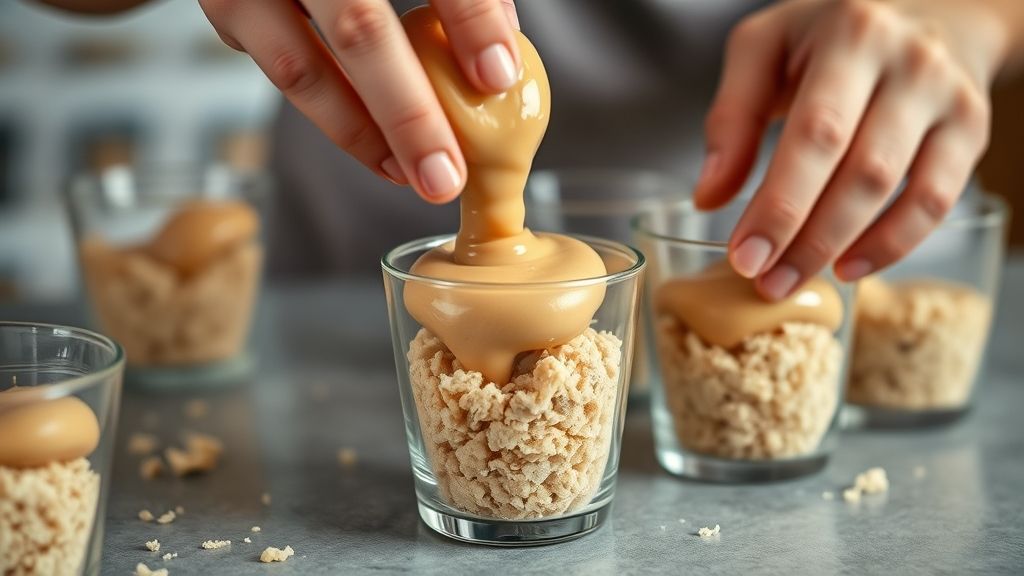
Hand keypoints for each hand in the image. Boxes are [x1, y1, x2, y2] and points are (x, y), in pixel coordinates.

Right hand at [199, 0, 519, 202]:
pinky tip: (375, 146)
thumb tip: (501, 45)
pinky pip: (283, 71)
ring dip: (361, 135)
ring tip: (408, 175)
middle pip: (360, 29)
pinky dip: (334, 115)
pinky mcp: (228, 5)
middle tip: (445, 173)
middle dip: (408, 113)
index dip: (470, 19)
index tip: (499, 76)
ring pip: (303, 68)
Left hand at [696, 0, 1011, 299]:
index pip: (815, 134)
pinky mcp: (971, 129)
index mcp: (852, 35)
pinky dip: (893, 245)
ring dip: (842, 247)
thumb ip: (732, 116)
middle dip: (807, 237)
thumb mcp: (765, 48)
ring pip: (902, 190)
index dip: (780, 204)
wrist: (927, 8)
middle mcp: (910, 62)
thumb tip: (708, 196)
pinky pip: (938, 201)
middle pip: (860, 170)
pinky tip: (848, 267)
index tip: (745, 254)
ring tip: (793, 279)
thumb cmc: (829, 34)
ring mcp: (949, 97)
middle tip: (765, 281)